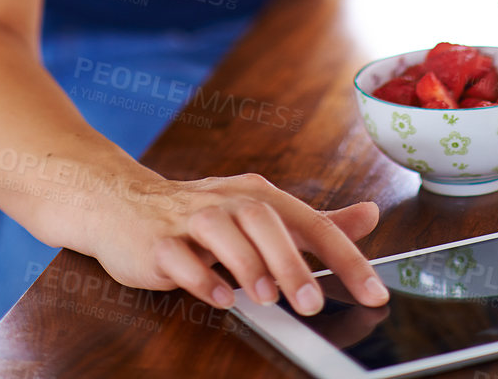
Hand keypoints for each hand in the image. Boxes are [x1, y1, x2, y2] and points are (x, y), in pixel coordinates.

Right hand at [83, 171, 388, 314]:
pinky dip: (200, 276)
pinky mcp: (157, 242)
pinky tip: (218, 296)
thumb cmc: (199, 215)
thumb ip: (314, 223)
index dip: (345, 255)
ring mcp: (188, 219)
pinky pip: (179, 256)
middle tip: (311, 302)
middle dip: (290, 260)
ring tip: (266, 298)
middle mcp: (225, 200)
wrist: (123, 204)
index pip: (309, 220)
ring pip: (220, 230)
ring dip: (247, 264)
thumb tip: (369, 215)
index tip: (374, 291)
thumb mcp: (260, 214)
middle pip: (263, 219)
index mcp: (256, 195)